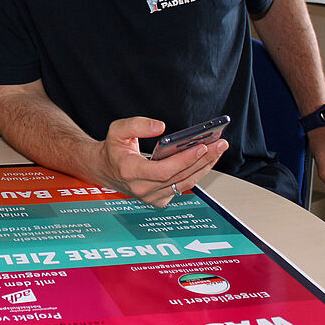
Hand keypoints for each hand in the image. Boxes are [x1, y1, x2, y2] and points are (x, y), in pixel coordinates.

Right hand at [98, 117, 228, 207]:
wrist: (105, 170)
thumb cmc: (113, 150)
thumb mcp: (117, 130)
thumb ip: (137, 125)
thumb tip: (160, 127)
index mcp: (130, 171)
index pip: (163, 170)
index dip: (184, 160)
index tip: (201, 147)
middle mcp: (142, 188)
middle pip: (179, 177)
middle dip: (202, 160)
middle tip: (219, 144)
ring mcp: (151, 197)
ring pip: (184, 184)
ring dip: (204, 167)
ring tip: (217, 150)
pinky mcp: (159, 199)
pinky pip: (182, 187)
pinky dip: (196, 173)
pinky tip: (206, 161)